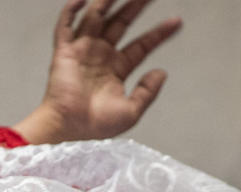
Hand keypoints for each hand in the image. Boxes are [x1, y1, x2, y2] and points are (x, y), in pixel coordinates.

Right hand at [15, 0, 181, 143]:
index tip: (176, 21)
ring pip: (96, 17)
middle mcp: (99, 56)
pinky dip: (71, 10)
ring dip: (107, 1)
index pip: (141, 45)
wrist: (69, 129)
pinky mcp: (64, 52)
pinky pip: (65, 25)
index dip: (159, 33)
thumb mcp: (131, 111)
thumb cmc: (94, 127)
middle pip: (120, 23)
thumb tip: (162, 73)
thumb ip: (148, 91)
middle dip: (135, 6)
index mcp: (115, 69)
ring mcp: (82, 51)